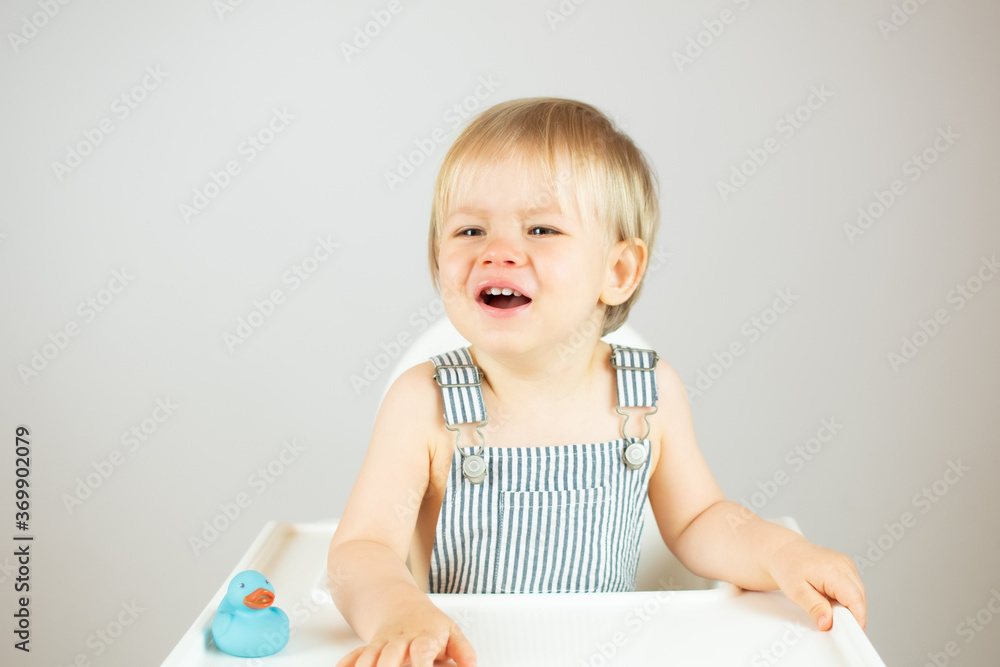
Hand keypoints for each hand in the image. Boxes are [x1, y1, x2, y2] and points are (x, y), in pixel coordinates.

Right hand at [336, 603, 476, 666]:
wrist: (399, 603)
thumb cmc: (427, 624)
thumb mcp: (451, 632)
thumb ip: (462, 650)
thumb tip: (472, 665)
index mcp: (422, 637)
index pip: (421, 651)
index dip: (420, 665)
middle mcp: (399, 641)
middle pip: (389, 657)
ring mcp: (381, 645)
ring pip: (368, 658)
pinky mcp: (367, 649)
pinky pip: (351, 657)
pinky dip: (347, 664)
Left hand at [767, 539, 866, 631]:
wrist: (784, 550)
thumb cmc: (787, 565)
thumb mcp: (796, 592)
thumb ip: (815, 608)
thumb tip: (827, 623)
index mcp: (833, 570)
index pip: (855, 599)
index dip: (857, 618)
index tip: (851, 632)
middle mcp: (844, 565)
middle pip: (859, 598)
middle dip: (851, 615)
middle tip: (833, 623)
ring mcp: (847, 565)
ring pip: (858, 594)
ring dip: (848, 606)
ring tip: (826, 606)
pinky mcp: (846, 567)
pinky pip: (853, 588)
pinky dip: (846, 598)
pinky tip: (830, 598)